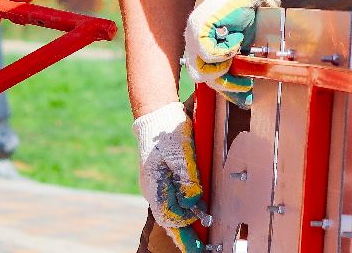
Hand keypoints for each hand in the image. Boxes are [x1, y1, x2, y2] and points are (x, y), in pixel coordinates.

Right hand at [134, 102, 209, 251]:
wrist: (156, 113)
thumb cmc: (168, 133)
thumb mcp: (182, 157)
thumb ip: (188, 183)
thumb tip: (195, 206)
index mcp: (156, 188)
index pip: (172, 219)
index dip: (185, 234)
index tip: (197, 248)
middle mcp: (153, 189)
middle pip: (170, 218)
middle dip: (184, 234)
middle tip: (198, 248)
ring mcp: (155, 183)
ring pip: (170, 208)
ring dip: (183, 222)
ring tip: (196, 237)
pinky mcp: (161, 175)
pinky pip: (170, 198)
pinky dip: (181, 208)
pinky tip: (189, 212)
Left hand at [183, 0, 281, 106]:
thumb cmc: (251, 14)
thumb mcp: (242, 45)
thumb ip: (236, 64)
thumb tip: (242, 96)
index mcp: (200, 41)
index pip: (203, 74)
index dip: (222, 87)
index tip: (241, 95)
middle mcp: (192, 36)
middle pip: (199, 75)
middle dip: (224, 83)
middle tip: (244, 84)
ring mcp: (193, 31)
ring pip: (202, 67)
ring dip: (226, 66)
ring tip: (241, 53)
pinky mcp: (199, 26)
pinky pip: (209, 53)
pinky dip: (226, 51)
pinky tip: (238, 38)